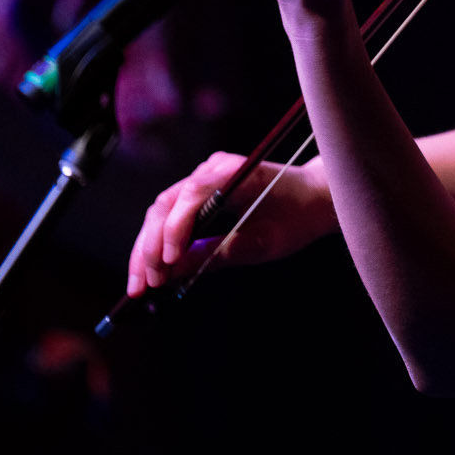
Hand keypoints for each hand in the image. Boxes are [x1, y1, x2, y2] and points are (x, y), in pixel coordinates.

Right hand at [127, 151, 336, 296]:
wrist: (315, 197)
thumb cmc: (297, 217)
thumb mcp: (263, 244)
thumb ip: (218, 254)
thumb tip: (173, 272)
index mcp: (235, 173)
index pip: (191, 196)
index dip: (174, 230)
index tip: (167, 263)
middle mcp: (213, 168)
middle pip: (165, 205)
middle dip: (149, 248)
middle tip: (142, 286)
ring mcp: (204, 175)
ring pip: (161, 210)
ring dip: (147, 248)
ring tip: (140, 284)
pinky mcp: (200, 188)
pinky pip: (171, 213)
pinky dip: (158, 242)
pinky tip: (151, 269)